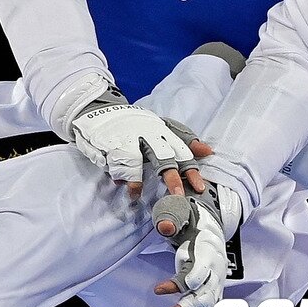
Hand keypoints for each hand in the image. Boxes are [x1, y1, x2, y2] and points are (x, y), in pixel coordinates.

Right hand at [70, 86, 208, 199]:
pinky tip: (119, 182)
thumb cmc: (135, 124)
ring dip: (135, 181)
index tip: (198, 187)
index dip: (190, 169)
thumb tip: (208, 151)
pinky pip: (114, 162)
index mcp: (161, 130)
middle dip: (170, 178)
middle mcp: (146, 133)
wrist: (99, 110)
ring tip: (135, 194)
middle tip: (177, 196)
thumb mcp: (160, 127)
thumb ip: (183, 140)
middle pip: (162, 157)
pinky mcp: (108, 143)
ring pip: (135, 162)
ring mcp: (126, 138)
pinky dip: (117, 174)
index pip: (180, 149)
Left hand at [152, 180, 241, 306]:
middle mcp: (216, 269)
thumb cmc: (192, 221)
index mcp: (207, 251)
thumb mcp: (181, 215)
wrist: (211, 226)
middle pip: (202, 294)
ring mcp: (217, 281)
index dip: (179, 283)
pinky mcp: (214, 288)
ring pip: (206, 305)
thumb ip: (172, 221)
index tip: (158, 290)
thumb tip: (165, 227)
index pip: (196, 272)